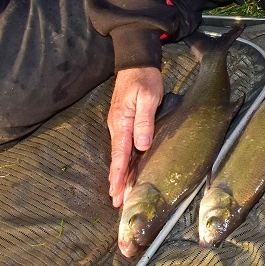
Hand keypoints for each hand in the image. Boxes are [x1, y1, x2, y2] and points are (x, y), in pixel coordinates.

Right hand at [107, 66, 163, 207]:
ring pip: (119, 153)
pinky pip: (122, 146)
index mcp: (121, 122)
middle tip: (116, 202)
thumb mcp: (148, 98)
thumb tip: (142, 146)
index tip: (116, 192)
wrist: (136, 63)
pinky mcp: (124, 122)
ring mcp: (119, 125)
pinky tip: (125, 170)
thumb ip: (145, 121)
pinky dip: (122, 161)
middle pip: (117, 158)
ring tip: (119, 193)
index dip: (119, 174)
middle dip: (116, 180)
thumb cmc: (144, 79)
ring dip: (119, 173)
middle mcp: (116, 126)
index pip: (120, 154)